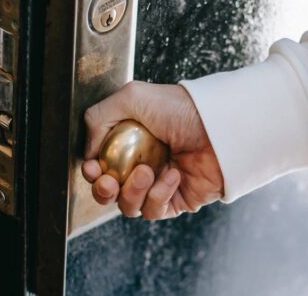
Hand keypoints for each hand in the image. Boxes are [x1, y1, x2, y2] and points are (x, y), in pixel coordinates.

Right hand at [82, 81, 223, 220]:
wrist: (219, 126)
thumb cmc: (181, 108)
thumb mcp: (131, 97)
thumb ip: (98, 118)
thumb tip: (88, 152)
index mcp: (128, 142)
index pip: (100, 166)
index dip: (91, 172)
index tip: (93, 168)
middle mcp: (141, 164)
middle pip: (108, 193)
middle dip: (102, 191)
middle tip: (108, 181)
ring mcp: (158, 184)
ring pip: (128, 206)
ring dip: (132, 192)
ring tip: (146, 171)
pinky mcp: (176, 200)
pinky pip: (154, 210)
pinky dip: (158, 195)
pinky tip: (172, 175)